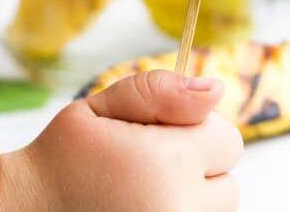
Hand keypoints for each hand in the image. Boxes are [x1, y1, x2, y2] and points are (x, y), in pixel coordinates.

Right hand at [0, 70, 242, 211]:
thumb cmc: (62, 158)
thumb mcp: (103, 106)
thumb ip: (161, 91)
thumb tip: (216, 89)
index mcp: (169, 165)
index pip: (227, 139)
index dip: (193, 129)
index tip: (156, 136)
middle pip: (227, 180)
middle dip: (196, 166)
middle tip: (146, 166)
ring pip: (217, 210)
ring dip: (192, 197)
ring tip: (144, 191)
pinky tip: (145, 209)